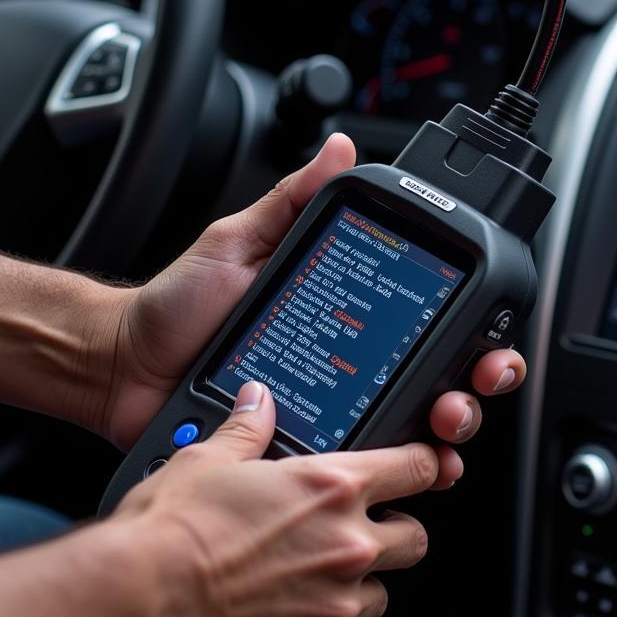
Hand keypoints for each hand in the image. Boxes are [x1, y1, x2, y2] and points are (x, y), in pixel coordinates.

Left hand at [104, 134, 526, 483]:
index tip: (489, 331)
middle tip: (480, 376)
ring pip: (416, 427)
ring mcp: (335, 408)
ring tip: (445, 420)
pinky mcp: (306, 449)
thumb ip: (293, 199)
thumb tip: (339, 149)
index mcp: (351, 311)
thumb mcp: (241, 239)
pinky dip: (399, 467)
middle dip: (480, 379)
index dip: (473, 328)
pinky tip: (413, 462)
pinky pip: (363, 464)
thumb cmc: (182, 304)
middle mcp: (354, 361)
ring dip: (450, 427)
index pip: (428, 319)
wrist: (127, 364)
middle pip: (442, 375)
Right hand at [114, 381, 436, 616]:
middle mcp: (346, 544)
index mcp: (332, 487)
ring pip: (381, 597)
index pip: (418, 468)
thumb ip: (249, 427)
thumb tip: (259, 400)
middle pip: (415, 538)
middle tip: (365, 531)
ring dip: (359, 587)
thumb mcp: (213, 456)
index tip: (425, 469)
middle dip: (397, 532)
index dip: (426, 465)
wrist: (142, 596)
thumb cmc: (174, 526)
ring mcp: (333, 604)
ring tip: (320, 580)